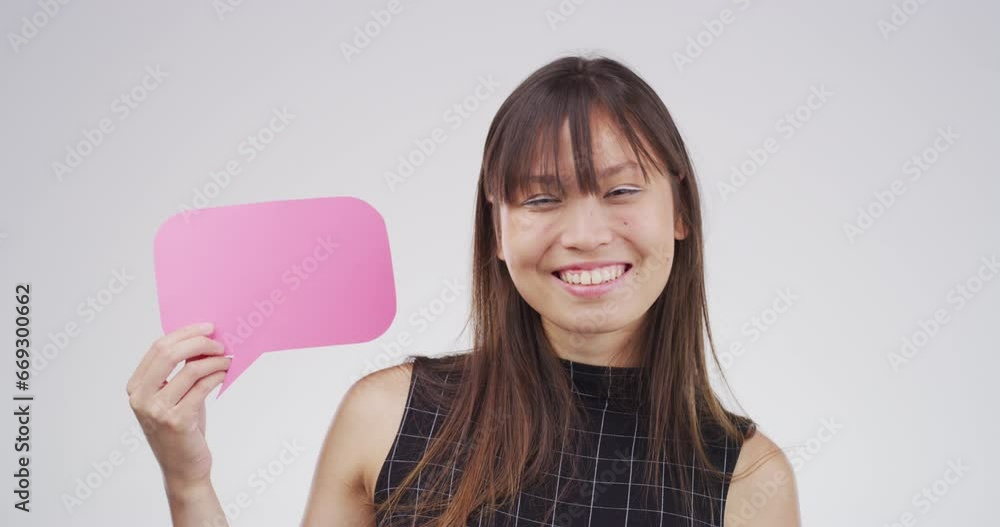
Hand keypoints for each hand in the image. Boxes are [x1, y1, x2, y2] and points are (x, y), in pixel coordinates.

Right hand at [126, 322, 231, 487]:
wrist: (182, 468)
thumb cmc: (181, 428)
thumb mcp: (173, 396)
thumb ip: (179, 370)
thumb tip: (202, 339)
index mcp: (136, 387)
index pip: (158, 347)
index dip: (185, 333)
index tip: (207, 327)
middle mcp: (141, 398)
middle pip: (169, 353)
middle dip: (198, 342)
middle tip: (219, 342)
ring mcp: (157, 410)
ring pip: (190, 369)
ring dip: (214, 360)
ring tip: (227, 359)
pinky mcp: (177, 421)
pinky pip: (202, 387)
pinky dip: (217, 375)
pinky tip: (225, 373)